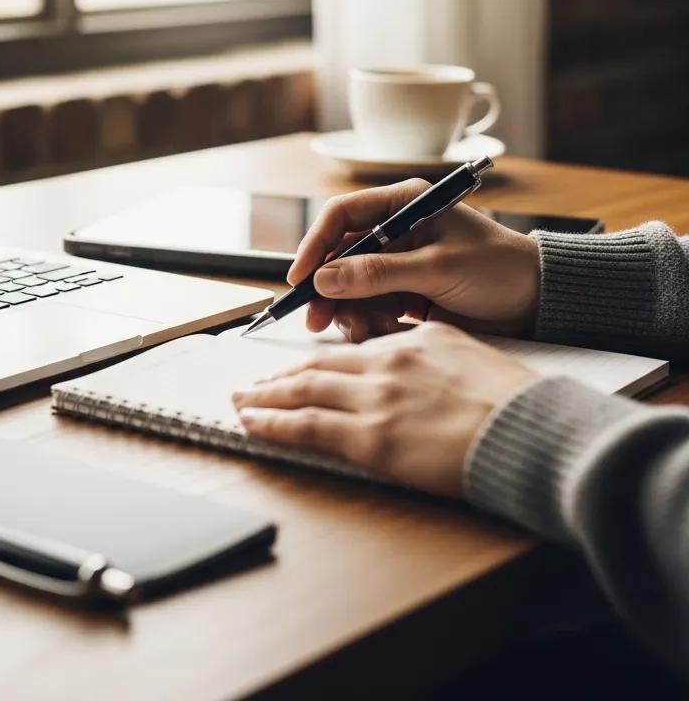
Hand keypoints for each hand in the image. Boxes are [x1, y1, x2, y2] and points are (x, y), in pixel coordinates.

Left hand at [232, 322, 536, 495]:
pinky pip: (307, 426)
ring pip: (302, 390)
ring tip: (242, 400)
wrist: (535, 432)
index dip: (316, 360)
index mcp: (414, 341)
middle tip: (254, 382)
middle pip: (317, 365)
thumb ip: (434, 357)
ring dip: (265, 396)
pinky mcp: (371, 437)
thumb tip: (414, 367)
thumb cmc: (518, 405)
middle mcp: (388, 362)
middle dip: (278, 375)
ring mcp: (376, 398)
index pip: (351, 350)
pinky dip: (273, 424)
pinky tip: (252, 423)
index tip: (297, 368)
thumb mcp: (473, 359)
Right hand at [288, 179, 540, 341]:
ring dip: (349, 309)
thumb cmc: (500, 269)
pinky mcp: (404, 292)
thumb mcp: (438, 268)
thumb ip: (379, 273)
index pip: (342, 215)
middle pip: (339, 255)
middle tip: (315, 319)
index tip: (300, 277)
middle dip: (328, 288)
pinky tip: (383, 331)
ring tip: (363, 330)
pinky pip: (369, 306)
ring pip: (350, 286)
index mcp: (404, 204)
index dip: (315, 244)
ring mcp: (398, 263)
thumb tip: (324, 278)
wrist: (539, 304)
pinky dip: (369, 321)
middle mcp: (395, 230)